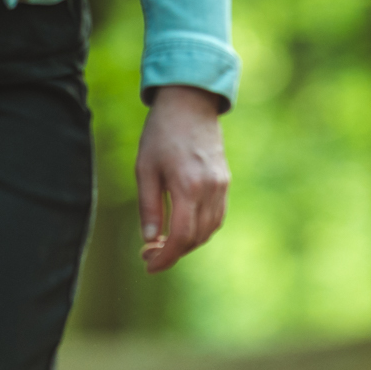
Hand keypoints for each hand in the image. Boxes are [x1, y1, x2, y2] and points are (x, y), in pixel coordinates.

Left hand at [134, 84, 228, 272]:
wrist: (190, 104)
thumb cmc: (161, 133)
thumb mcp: (145, 168)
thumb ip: (148, 206)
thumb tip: (149, 239)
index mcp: (187, 187)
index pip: (180, 236)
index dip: (165, 257)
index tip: (149, 265)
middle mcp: (209, 190)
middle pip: (195, 238)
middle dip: (173, 253)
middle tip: (150, 254)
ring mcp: (221, 187)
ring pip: (209, 231)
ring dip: (188, 244)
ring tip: (165, 243)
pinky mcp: (225, 182)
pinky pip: (216, 217)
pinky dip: (201, 230)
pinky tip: (184, 228)